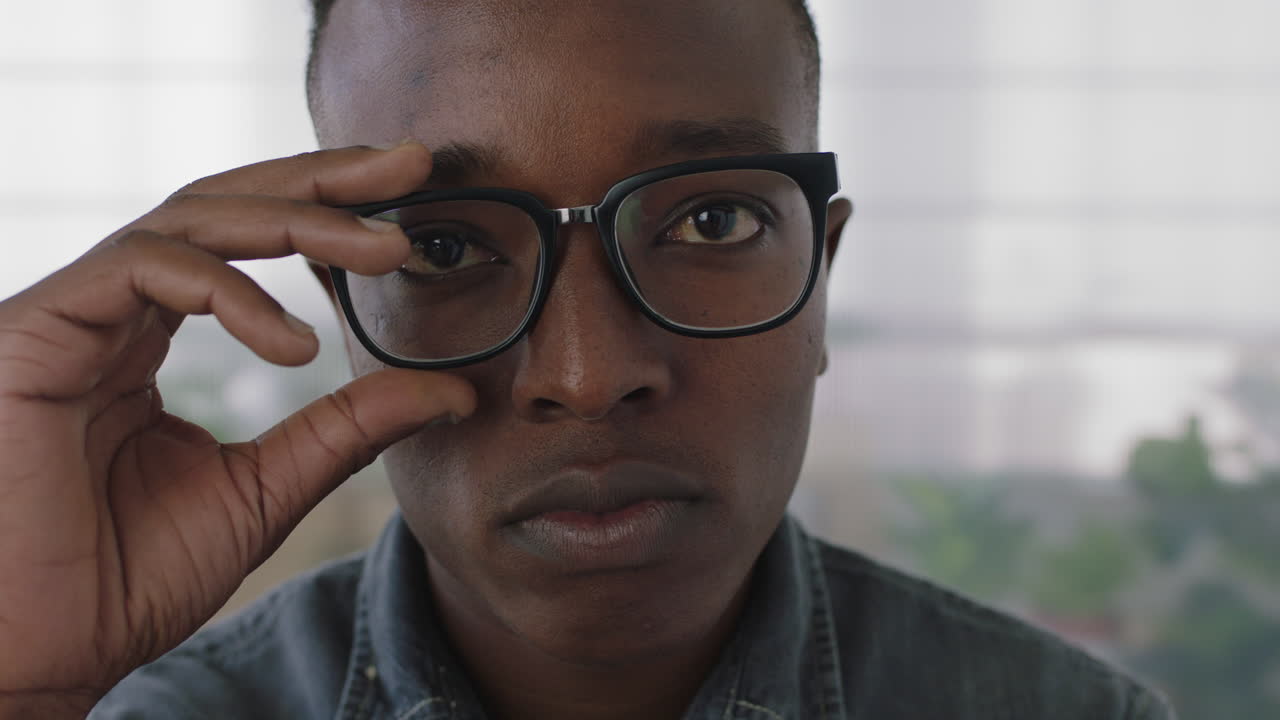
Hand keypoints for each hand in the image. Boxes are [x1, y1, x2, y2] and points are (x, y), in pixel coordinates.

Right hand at [0, 143, 475, 717]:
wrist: (43, 650)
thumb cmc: (129, 578)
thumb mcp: (269, 487)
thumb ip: (348, 429)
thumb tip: (452, 392)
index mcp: (152, 338)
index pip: (244, 240)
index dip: (325, 207)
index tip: (407, 196)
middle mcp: (114, 312)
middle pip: (223, 202)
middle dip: (322, 177)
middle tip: (410, 162)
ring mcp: (75, 314)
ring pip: (191, 216)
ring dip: (297, 220)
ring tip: (383, 250)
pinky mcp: (39, 329)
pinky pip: (142, 266)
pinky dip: (229, 291)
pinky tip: (292, 343)